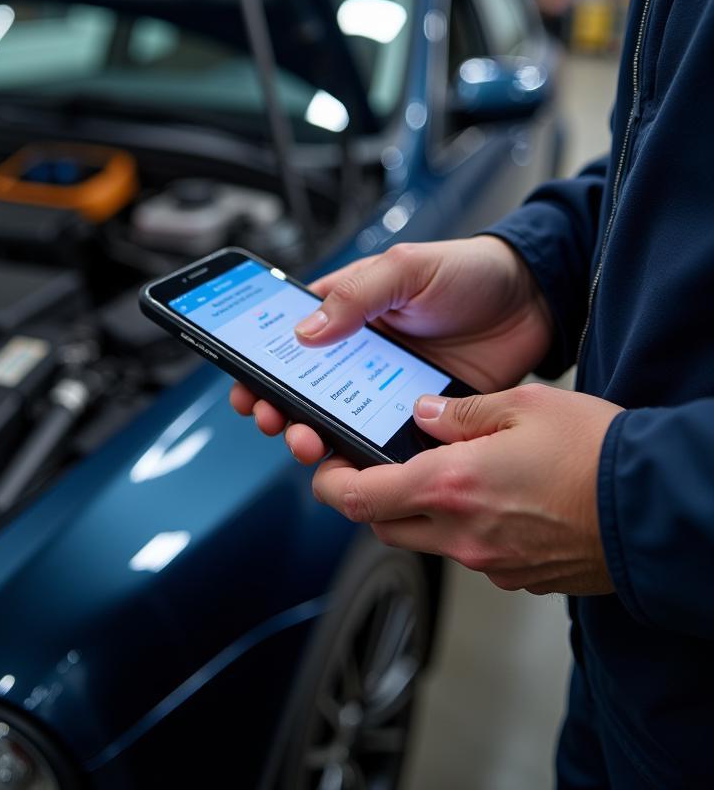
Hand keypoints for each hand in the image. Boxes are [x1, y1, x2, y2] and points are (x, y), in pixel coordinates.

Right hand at [230, 236, 553, 457]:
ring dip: (315, 437)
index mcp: (346, 312)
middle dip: (280, 411)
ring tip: (311, 446)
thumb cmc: (469, 271)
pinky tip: (358, 462)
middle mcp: (358, 353)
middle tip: (278, 423)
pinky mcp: (418, 415)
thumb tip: (303, 332)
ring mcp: (385, 387)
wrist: (534, 302)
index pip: (287, 341)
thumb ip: (355, 296)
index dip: (260, 367)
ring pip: (337, 421)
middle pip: (303, 390)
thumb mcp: (406, 268)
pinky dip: (366, 456)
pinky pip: (383, 441)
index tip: (245, 388)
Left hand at [312, 384, 622, 595]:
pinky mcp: (518, 577)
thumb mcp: (524, 405)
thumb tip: (421, 417)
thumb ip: (460, 413)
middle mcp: (462, 534)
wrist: (657, 507)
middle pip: (382, 525)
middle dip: (368, 499)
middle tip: (376, 467)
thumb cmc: (596, 453)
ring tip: (441, 476)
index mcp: (451, 486)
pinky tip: (489, 500)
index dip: (329, 483)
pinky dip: (461, 529)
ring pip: (425, 542)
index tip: (324, 468)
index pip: (358, 497)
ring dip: (416, 514)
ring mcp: (490, 562)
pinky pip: (468, 554)